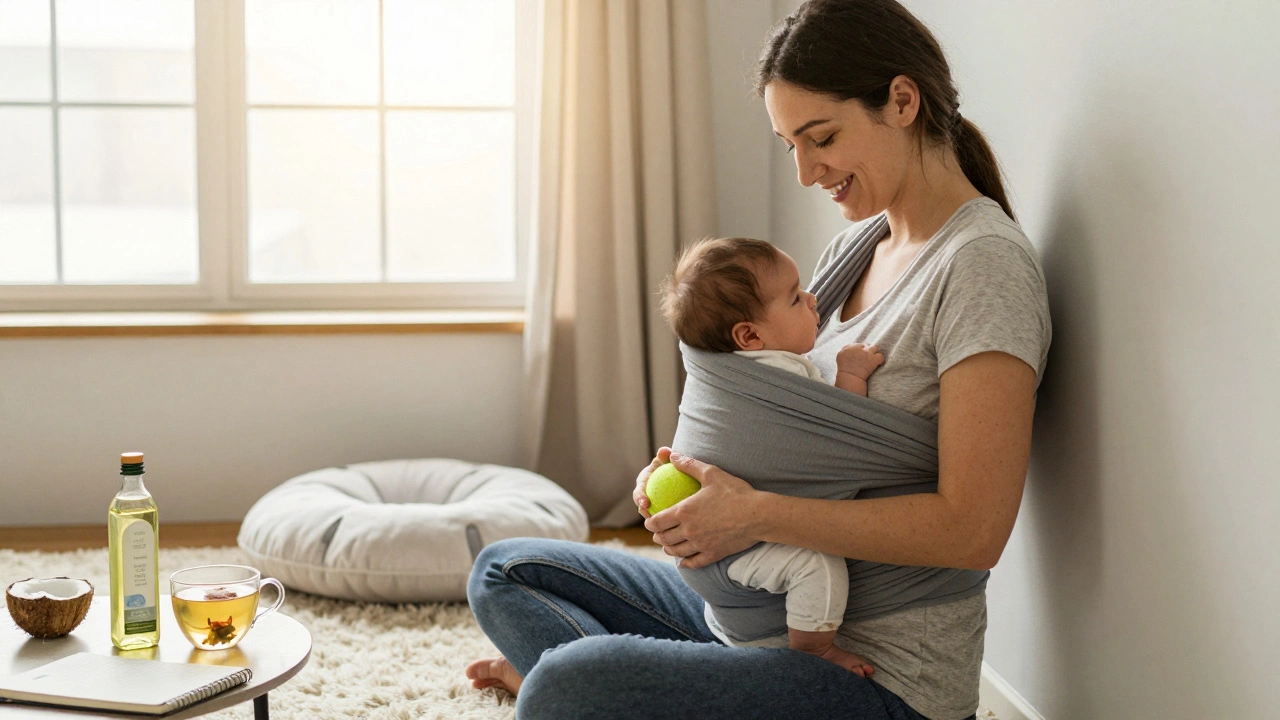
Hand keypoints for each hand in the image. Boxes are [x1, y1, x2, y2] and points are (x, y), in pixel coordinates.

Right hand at [632, 447, 673, 519]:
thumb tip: (664, 451)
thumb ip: (665, 455)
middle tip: (652, 518)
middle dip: (645, 515)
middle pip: (644, 508)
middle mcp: (646, 497)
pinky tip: (681, 524)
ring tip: (666, 526)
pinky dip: (672, 521)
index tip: (645, 502)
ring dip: (658, 521)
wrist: (680, 474)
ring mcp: (654, 506)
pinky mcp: (664, 513)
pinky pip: (668, 517)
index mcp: (644, 485)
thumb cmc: (672, 465)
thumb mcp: (668, 460)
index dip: (639, 498)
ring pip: (655, 515)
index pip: (639, 492)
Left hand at [642, 452, 763, 568]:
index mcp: (684, 512)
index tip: (650, 520)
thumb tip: (673, 456)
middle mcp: (689, 531)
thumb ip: (690, 465)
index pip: (657, 522)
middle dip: (657, 536)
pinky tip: (684, 561)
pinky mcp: (713, 554)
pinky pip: (694, 563)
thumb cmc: (735, 492)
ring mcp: (700, 545)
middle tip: (657, 533)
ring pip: (676, 552)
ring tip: (668, 545)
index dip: (650, 522)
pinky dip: (685, 563)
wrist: (758, 515)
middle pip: (663, 539)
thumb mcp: (711, 474)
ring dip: (668, 549)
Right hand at [836, 343, 883, 380]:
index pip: (858, 345)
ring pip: (874, 348)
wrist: (850, 381)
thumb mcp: (840, 358)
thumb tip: (854, 348)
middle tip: (867, 359)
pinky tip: (876, 364)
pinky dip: (879, 360)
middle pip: (866, 345)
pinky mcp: (873, 359)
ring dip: (874, 354)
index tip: (862, 357)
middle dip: (867, 351)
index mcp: (847, 348)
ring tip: (872, 361)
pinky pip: (880, 356)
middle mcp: (857, 349)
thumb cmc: (845, 372)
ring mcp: (866, 353)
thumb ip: (846, 350)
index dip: (861, 350)